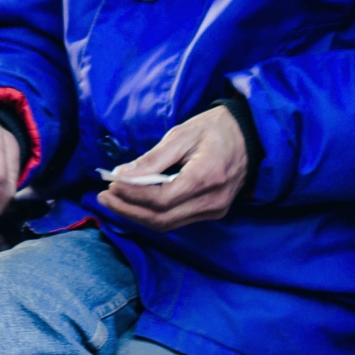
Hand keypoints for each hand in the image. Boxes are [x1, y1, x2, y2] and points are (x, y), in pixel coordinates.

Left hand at [98, 106, 248, 232]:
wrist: (250, 136)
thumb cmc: (214, 129)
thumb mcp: (181, 135)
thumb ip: (152, 159)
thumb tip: (121, 174)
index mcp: (206, 177)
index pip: (162, 199)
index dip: (132, 196)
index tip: (110, 185)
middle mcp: (213, 201)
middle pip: (162, 218)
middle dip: (129, 210)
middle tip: (103, 197)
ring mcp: (215, 210)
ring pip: (168, 224)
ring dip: (137, 215)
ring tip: (114, 201)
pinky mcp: (212, 212)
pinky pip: (177, 220)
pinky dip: (153, 214)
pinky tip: (135, 203)